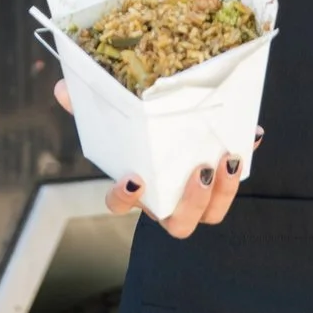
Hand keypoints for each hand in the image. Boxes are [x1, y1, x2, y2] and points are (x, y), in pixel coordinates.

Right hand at [53, 79, 253, 237]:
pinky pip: (235, 182)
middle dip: (191, 203)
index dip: (124, 199)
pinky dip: (245, 158)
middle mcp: (166, 199)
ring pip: (211, 214)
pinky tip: (251, 134)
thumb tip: (61, 88)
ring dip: (224, 192)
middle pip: (178, 223)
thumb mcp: (111, 115)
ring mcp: (196, 196)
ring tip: (228, 158)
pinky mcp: (221, 182)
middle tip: (200, 171)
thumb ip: (88, 105)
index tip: (133, 179)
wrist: (173, 124)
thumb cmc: (136, 132)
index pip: (119, 205)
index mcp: (136, 187)